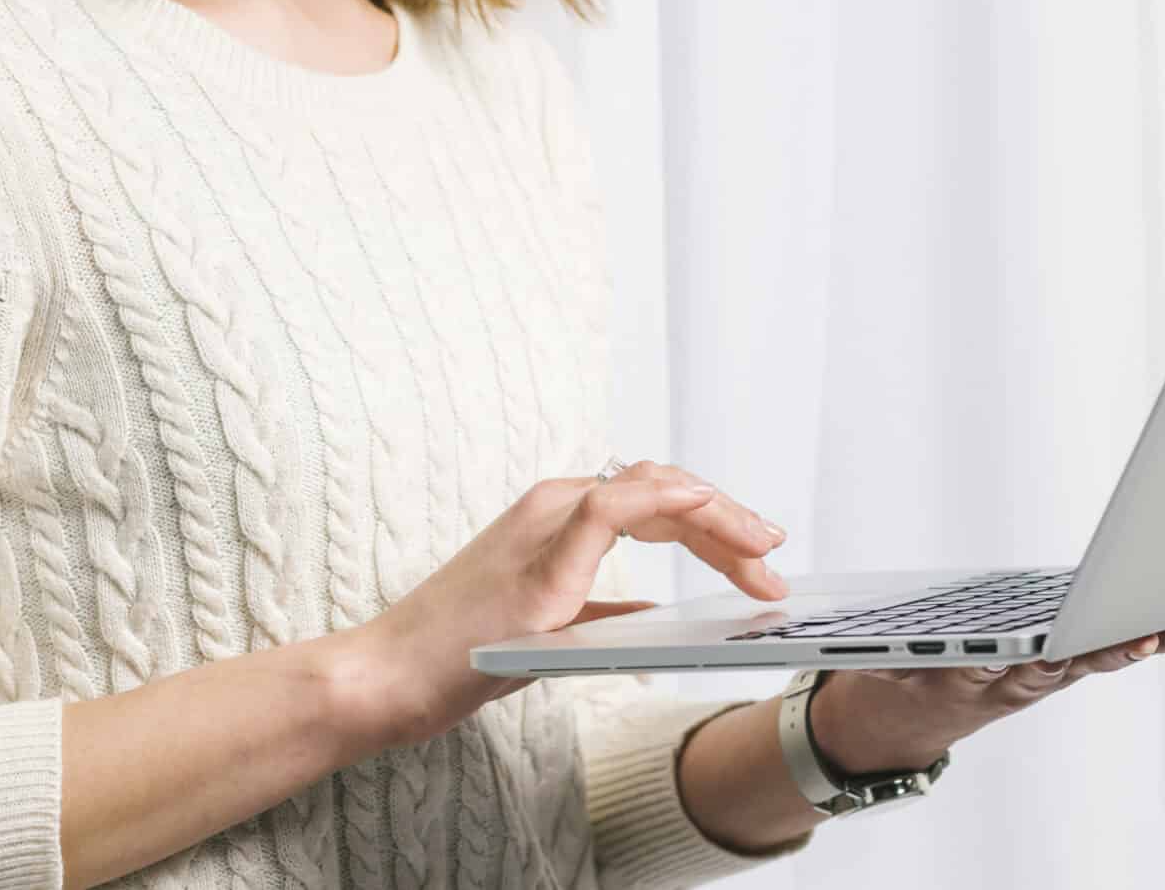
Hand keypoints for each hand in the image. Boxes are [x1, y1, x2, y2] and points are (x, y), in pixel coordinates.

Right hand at [346, 459, 790, 751]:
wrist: (389, 676)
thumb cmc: (460, 653)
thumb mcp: (552, 626)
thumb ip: (603, 608)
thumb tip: (658, 612)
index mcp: (556, 516)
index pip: (653, 496)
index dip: (715, 519)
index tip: (759, 555)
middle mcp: (552, 505)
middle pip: (664, 488)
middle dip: (729, 520)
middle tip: (775, 555)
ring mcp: (544, 526)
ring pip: (651, 488)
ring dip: (716, 515)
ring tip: (761, 551)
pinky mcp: (539, 561)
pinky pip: (611, 508)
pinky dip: (664, 503)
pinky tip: (706, 519)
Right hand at [807, 615, 1164, 773]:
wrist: (904, 722)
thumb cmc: (900, 679)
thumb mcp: (894, 672)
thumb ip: (907, 660)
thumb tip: (891, 655)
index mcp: (978, 677)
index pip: (1019, 665)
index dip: (1049, 654)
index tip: (1066, 646)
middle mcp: (1021, 678)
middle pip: (1074, 659)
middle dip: (1112, 645)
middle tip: (1151, 635)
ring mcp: (1044, 673)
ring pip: (1104, 650)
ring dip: (1156, 636)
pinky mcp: (1058, 665)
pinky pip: (1110, 647)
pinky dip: (1160, 635)